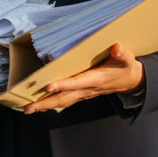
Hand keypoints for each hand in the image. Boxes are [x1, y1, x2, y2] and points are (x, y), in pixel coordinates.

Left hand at [24, 42, 143, 113]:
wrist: (129, 81)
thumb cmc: (125, 67)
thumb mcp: (127, 59)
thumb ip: (122, 53)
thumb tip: (117, 48)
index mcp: (96, 79)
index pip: (77, 82)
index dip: (64, 85)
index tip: (48, 86)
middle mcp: (87, 89)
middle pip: (64, 97)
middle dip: (46, 102)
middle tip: (29, 107)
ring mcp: (83, 94)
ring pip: (62, 101)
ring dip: (45, 106)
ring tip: (28, 109)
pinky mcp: (81, 94)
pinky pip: (64, 101)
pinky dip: (51, 104)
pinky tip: (39, 107)